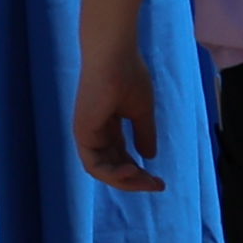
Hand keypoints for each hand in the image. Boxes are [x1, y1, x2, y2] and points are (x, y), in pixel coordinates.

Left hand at [69, 36, 166, 195]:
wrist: (116, 57)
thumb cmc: (129, 76)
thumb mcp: (142, 112)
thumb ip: (144, 134)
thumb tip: (149, 157)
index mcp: (108, 126)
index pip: (120, 157)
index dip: (139, 172)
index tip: (159, 181)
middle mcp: (96, 132)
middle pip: (113, 167)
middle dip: (135, 180)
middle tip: (156, 185)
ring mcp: (87, 133)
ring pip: (102, 170)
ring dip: (125, 182)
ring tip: (146, 181)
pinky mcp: (82, 132)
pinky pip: (94, 164)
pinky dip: (112, 174)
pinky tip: (133, 172)